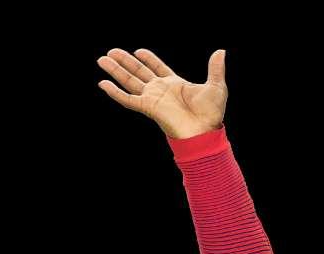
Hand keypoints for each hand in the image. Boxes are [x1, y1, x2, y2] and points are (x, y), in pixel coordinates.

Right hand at [97, 47, 227, 138]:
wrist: (205, 132)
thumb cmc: (212, 114)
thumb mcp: (216, 86)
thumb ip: (215, 69)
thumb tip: (221, 51)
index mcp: (175, 84)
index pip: (157, 68)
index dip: (148, 59)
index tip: (139, 51)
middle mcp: (161, 91)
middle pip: (138, 72)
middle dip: (125, 61)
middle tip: (111, 51)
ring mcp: (153, 99)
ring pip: (129, 82)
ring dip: (116, 71)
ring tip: (102, 59)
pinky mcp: (148, 108)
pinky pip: (128, 99)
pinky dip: (115, 92)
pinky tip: (103, 83)